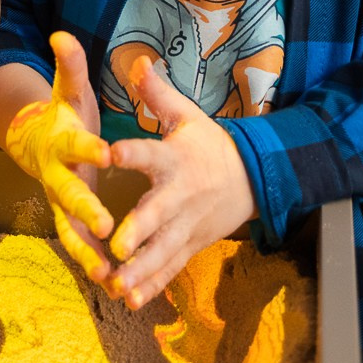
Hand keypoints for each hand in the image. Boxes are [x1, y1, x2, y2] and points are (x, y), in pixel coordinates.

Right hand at [4, 31, 115, 282]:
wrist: (37, 143)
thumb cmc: (62, 114)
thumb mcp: (69, 89)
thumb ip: (70, 65)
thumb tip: (62, 33)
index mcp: (62, 142)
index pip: (75, 144)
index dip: (88, 146)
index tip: (107, 151)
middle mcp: (56, 176)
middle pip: (68, 194)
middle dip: (85, 208)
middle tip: (106, 222)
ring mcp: (59, 202)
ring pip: (69, 231)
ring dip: (86, 252)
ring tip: (106, 272)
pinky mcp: (68, 221)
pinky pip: (78, 247)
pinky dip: (91, 265)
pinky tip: (112, 286)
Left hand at [103, 54, 259, 308]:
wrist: (253, 178)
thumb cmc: (209, 144)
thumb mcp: (186, 116)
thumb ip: (157, 94)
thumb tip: (138, 61)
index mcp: (175, 159)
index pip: (151, 153)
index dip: (132, 151)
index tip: (110, 151)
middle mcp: (180, 196)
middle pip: (158, 214)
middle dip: (139, 231)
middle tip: (117, 245)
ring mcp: (187, 226)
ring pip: (162, 251)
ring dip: (140, 270)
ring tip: (117, 285)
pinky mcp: (190, 245)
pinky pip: (170, 268)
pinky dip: (152, 286)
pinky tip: (129, 301)